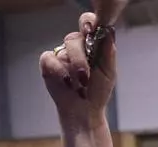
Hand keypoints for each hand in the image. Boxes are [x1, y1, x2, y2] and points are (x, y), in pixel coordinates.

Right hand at [39, 12, 116, 130]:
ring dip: (73, 67)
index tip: (89, 31)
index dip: (87, 22)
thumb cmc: (97, 92)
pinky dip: (58, 71)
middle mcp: (75, 47)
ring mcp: (61, 55)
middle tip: (85, 76)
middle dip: (80, 58)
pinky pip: (49, 58)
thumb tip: (109, 33)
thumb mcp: (108, 74)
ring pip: (63, 49)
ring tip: (80, 85)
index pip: (88, 23)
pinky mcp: (48, 64)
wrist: (85, 112)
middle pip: (74, 38)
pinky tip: (66, 82)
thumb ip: (108, 53)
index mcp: (91, 44)